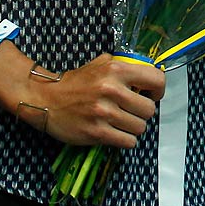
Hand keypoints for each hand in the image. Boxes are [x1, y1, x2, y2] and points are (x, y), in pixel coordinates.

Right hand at [22, 54, 164, 147]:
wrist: (46, 99)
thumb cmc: (75, 82)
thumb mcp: (101, 63)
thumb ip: (124, 66)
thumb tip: (147, 76)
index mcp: (116, 70)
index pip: (157, 80)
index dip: (158, 90)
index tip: (152, 95)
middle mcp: (112, 90)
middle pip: (150, 109)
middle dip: (143, 112)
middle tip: (132, 111)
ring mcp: (104, 112)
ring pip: (140, 127)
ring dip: (133, 127)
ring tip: (120, 122)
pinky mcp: (96, 132)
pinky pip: (128, 141)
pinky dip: (125, 139)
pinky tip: (115, 132)